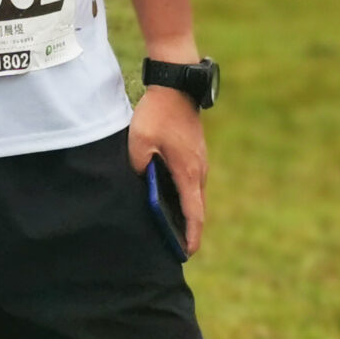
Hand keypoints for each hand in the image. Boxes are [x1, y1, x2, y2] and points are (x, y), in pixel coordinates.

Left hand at [127, 86, 208, 256]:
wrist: (176, 86)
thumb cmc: (158, 113)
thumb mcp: (139, 141)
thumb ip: (139, 165)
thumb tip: (142, 181)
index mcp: (188, 172)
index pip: (193, 213)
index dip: (191, 235)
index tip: (187, 253)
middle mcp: (199, 170)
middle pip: (197, 207)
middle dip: (189, 228)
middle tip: (177, 246)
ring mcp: (200, 160)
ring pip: (195, 193)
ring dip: (187, 211)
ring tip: (173, 227)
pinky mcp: (195, 152)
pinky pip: (192, 181)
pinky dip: (186, 195)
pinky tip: (172, 197)